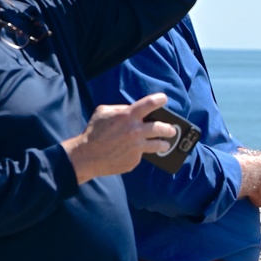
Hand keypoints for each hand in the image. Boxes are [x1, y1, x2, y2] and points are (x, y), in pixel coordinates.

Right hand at [62, 93, 177, 184]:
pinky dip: (137, 153)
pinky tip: (131, 153)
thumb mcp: (103, 112)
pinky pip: (140, 155)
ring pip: (158, 145)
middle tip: (172, 129)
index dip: (159, 100)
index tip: (164, 99)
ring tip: (166, 144)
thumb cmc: (93, 131)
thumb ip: (120, 109)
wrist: (88, 156)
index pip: (150, 104)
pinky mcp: (134, 161)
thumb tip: (131, 111)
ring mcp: (137, 147)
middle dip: (169, 128)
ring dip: (164, 144)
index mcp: (128, 116)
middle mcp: (136, 131)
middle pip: (161, 128)